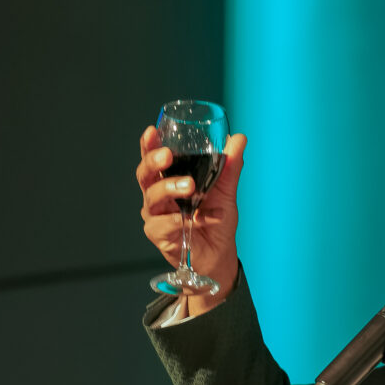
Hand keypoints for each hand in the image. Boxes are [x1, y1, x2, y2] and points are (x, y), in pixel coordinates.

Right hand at [137, 126, 246, 314]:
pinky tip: (193, 219)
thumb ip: (229, 165)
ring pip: (152, 197)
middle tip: (167, 155)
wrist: (221, 253)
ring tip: (189, 186)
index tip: (152, 131)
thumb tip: (238, 138)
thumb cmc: (216, 219)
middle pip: (145, 175)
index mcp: (168, 180)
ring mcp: (156, 216)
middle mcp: (157, 196)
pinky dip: (179, 220)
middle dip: (153, 162)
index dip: (149, 145)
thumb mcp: (226, 190)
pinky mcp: (159, 236)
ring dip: (170, 188)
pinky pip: (163, 225)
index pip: (154, 159)